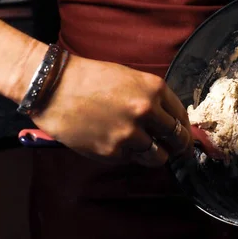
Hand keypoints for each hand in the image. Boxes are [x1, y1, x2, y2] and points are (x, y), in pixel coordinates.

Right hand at [31, 55, 193, 166]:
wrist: (52, 86)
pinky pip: (132, 160)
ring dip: (155, 155)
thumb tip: (171, 121)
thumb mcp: (130, 78)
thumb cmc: (90, 78)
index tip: (184, 136)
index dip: (185, 129)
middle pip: (177, 140)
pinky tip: (118, 144)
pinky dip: (129, 156)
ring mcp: (130, 134)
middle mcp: (146, 112)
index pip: (182, 117)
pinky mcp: (112, 152)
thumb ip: (153, 99)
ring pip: (158, 157)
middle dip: (178, 147)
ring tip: (146, 149)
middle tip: (176, 151)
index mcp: (154, 89)